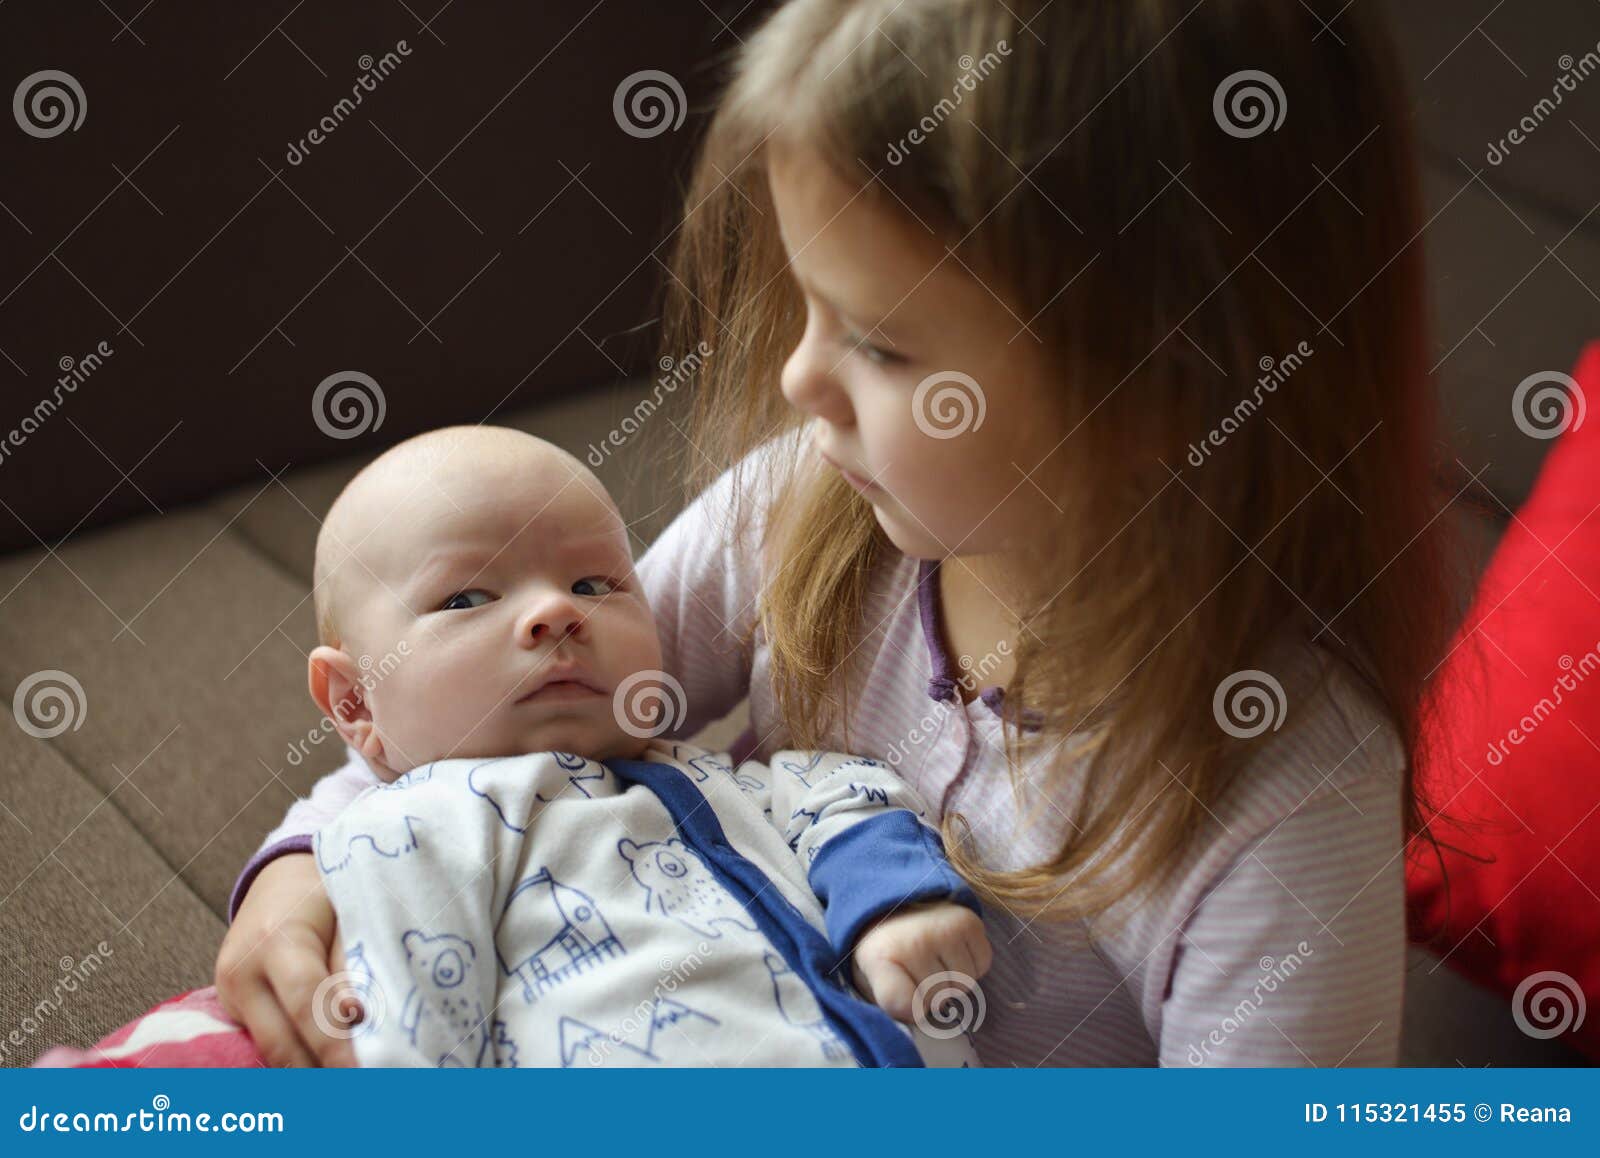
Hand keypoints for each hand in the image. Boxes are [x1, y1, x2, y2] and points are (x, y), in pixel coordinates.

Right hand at [214, 853, 355, 1066]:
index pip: (306, 1004)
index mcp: (276, 941)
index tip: (360, 1071)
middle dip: (320, 1072)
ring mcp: (229, 994)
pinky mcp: (230, 1009)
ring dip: (308, 1073)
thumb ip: (351, 962)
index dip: (334, 1043)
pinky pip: (265, 1043)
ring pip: (270, 1050)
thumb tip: (362, 1018)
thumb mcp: (346, 910)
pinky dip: (296, 1061)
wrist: (280, 879)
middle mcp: (242, 973)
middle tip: (358, 1090)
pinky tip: (323, 1074)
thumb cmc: (325, 891)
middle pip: (281, 1041)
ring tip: (347, 1086)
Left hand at [851, 902, 991, 1024]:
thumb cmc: (886, 953)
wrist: (896, 907)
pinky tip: (951, 950)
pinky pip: (982, 964)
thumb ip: (894, 1009)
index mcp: (880, 958)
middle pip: (940, 1001)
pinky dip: (972, 964)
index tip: (905, 999)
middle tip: (917, 974)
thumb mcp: (872, 982)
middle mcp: (914, 941)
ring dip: (953, 981)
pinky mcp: (969, 921)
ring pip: (964, 985)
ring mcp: (944, 930)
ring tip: (934, 960)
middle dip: (932, 997)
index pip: (905, 1006)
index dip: (911, 1011)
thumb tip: (927, 1025)